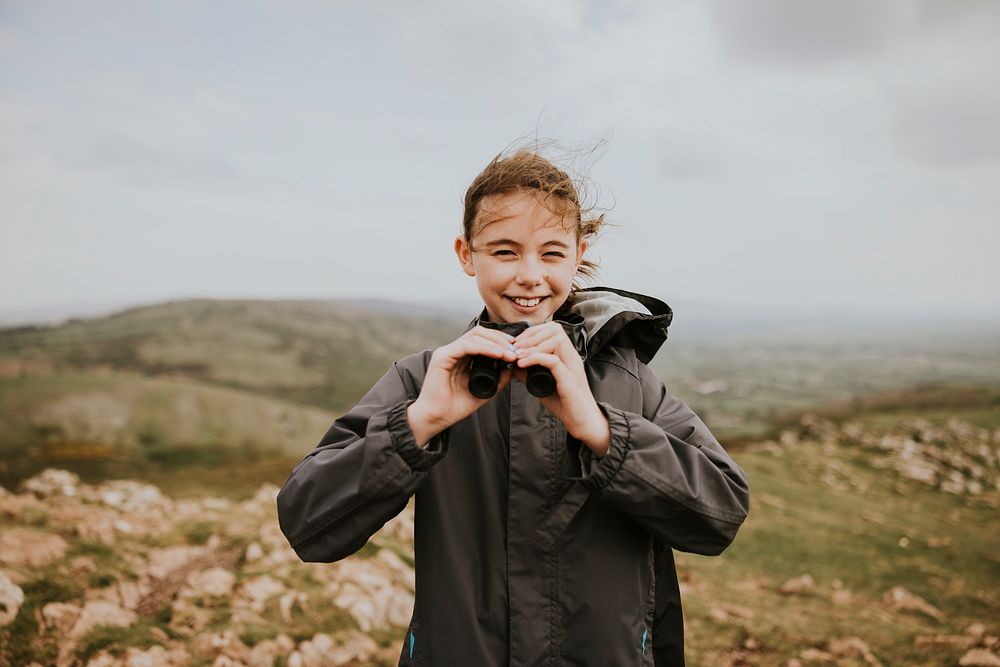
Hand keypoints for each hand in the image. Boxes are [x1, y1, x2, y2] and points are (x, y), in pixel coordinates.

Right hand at [407, 326, 516, 445]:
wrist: (436, 418)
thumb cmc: (456, 407)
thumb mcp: (485, 390)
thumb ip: (498, 378)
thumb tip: (513, 366)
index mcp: (462, 356)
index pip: (482, 338)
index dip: (500, 340)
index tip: (516, 349)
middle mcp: (454, 351)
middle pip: (479, 333)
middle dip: (500, 339)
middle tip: (515, 350)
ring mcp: (447, 352)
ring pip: (474, 336)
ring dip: (495, 343)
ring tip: (510, 354)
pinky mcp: (442, 357)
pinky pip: (466, 346)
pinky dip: (484, 348)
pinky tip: (498, 354)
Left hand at [511, 322, 610, 455]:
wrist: (583, 422)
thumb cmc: (566, 404)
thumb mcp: (543, 385)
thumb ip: (531, 374)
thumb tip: (514, 366)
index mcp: (567, 356)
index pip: (552, 329)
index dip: (533, 332)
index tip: (518, 343)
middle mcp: (572, 357)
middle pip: (555, 329)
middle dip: (531, 335)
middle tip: (515, 348)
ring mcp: (572, 367)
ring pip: (556, 340)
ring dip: (533, 345)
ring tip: (518, 356)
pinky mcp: (569, 380)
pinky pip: (554, 361)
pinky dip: (535, 359)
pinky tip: (522, 365)